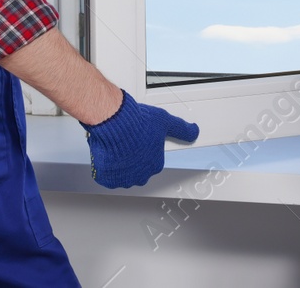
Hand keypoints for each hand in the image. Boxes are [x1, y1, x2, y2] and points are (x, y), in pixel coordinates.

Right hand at [85, 90, 199, 188]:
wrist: (115, 121)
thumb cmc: (138, 122)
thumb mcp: (166, 122)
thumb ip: (182, 129)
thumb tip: (194, 131)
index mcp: (155, 165)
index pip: (150, 161)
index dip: (142, 149)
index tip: (136, 140)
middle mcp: (141, 175)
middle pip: (135, 169)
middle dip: (130, 159)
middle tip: (124, 142)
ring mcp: (123, 178)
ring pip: (120, 173)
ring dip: (117, 164)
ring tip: (115, 147)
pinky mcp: (107, 178)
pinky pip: (106, 176)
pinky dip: (105, 168)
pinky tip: (106, 154)